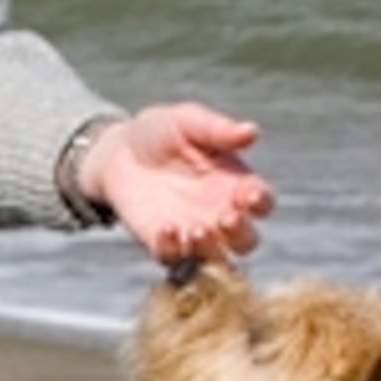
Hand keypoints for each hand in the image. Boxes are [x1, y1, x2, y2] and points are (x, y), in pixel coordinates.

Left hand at [76, 102, 273, 264]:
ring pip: (214, 257)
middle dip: (241, 234)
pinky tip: (165, 230)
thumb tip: (251, 131)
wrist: (118, 151)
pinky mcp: (162, 242)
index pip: (261, 201)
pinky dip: (172, 251)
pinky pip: (173, 259)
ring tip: (196, 230)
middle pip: (246, 240)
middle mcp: (220, 213)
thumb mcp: (187, 121)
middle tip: (226, 218)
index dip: (261, 202)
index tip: (252, 196)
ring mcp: (192, 231)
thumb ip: (217, 129)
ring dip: (209, 250)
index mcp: (236, 184)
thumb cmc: (161, 131)